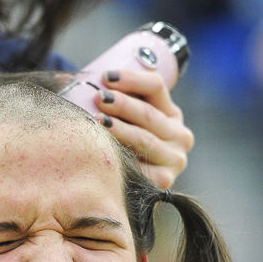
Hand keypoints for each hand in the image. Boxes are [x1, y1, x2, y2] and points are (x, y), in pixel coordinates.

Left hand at [95, 70, 194, 189]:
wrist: (124, 185)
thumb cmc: (117, 144)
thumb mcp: (124, 119)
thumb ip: (114, 100)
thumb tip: (83, 78)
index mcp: (170, 113)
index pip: (155, 86)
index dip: (131, 79)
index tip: (105, 76)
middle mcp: (179, 135)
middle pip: (149, 114)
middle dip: (122, 104)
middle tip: (99, 98)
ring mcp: (175, 159)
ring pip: (145, 139)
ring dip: (121, 129)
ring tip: (98, 121)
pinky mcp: (164, 181)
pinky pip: (142, 167)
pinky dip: (124, 159)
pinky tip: (107, 154)